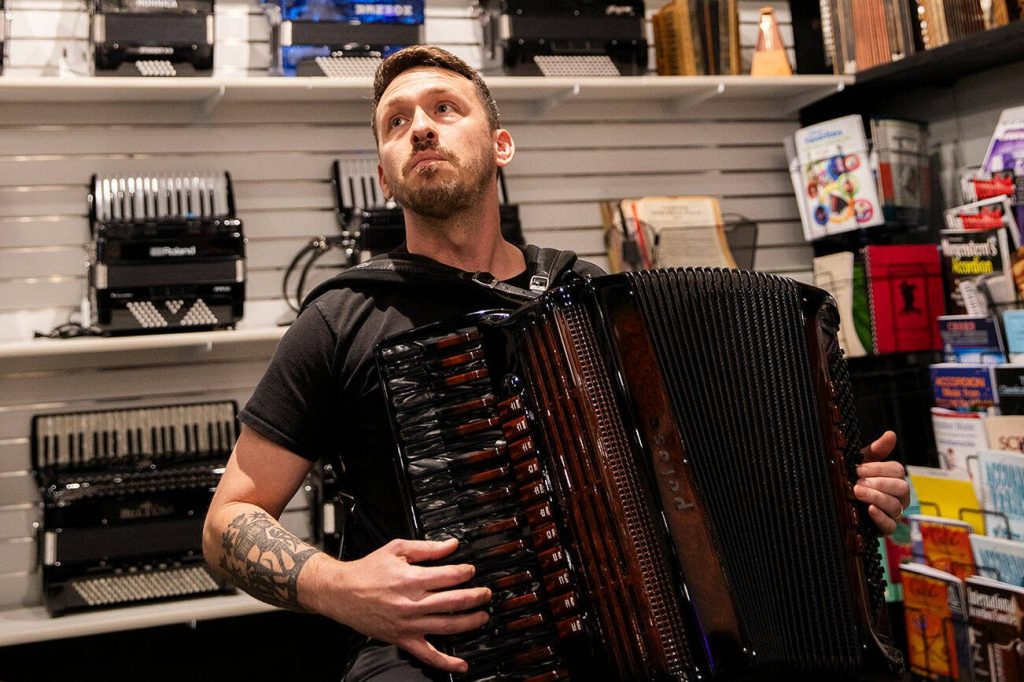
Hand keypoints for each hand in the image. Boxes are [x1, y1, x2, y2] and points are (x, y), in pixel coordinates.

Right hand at [306, 538, 490, 672]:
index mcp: (411, 579)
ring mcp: (408, 624)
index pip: (449, 576)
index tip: (471, 570)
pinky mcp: (402, 639)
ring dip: (470, 622)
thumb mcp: (397, 549)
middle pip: (454, 601)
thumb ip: (427, 548)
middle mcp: (412, 603)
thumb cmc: (368, 570)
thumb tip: (451, 545)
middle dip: (476, 597)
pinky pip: (428, 655)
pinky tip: (462, 664)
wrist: (341, 592)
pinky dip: (446, 662)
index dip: (465, 572)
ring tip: (482, 616)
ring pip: (447, 626)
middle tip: (486, 593)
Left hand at [853, 430, 909, 535]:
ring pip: (895, 505)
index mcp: (895, 477)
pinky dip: (880, 517)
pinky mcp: (886, 528)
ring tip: (858, 492)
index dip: (878, 468)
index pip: (896, 470)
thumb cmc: (856, 479)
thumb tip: (891, 434)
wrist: (843, 503)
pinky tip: (869, 509)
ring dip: (876, 497)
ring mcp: (895, 513)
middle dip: (878, 483)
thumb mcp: (862, 462)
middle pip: (900, 487)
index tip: (859, 469)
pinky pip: (890, 525)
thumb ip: (877, 449)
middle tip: (858, 482)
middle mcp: (899, 495)